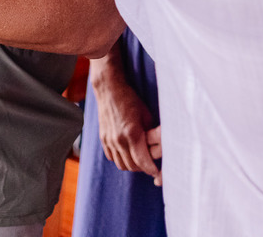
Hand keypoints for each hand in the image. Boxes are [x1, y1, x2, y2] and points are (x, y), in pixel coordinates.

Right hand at [95, 67, 161, 183]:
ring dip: (132, 166)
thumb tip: (159, 147)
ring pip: (121, 164)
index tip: (158, 173)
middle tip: (151, 166)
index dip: (152, 170)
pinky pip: (112, 157)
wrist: (109, 89)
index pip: (143, 161)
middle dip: (143, 168)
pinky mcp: (103, 138)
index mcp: (132, 134)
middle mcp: (119, 140)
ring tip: (140, 161)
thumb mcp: (146, 115)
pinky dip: (121, 159)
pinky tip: (127, 154)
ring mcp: (109, 140)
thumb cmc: (131, 100)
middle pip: (132, 166)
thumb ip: (151, 134)